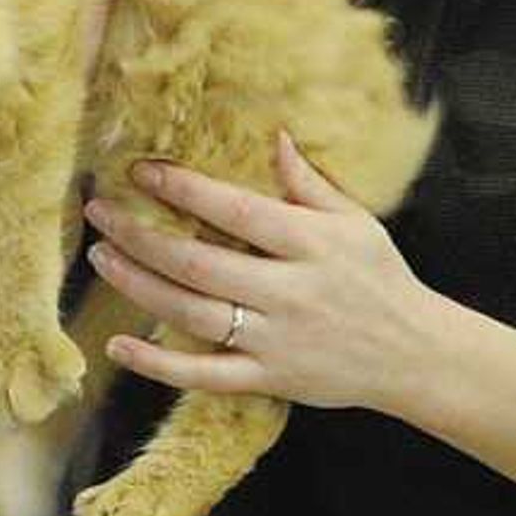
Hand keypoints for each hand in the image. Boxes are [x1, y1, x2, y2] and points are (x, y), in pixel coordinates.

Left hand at [82, 132, 448, 413]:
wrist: (416, 354)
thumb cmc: (380, 279)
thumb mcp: (354, 223)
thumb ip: (308, 184)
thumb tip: (275, 136)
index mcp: (310, 244)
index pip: (234, 211)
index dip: (183, 189)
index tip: (140, 170)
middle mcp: (289, 292)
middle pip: (198, 263)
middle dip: (141, 236)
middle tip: (99, 213)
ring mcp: (276, 340)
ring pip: (192, 314)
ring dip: (139, 286)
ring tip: (101, 259)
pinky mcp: (270, 379)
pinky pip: (204, 376)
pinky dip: (157, 365)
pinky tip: (117, 347)